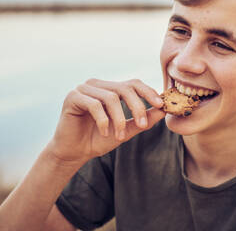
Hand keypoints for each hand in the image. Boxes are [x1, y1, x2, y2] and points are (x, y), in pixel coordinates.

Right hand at [49, 78, 165, 163]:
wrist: (73, 152)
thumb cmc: (98, 139)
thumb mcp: (126, 129)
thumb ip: (142, 119)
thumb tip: (163, 110)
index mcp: (110, 88)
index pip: (133, 83)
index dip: (148, 92)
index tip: (161, 106)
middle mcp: (97, 85)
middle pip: (124, 88)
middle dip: (137, 106)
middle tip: (143, 125)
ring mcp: (83, 89)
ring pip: (110, 97)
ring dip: (119, 118)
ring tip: (120, 136)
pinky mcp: (72, 97)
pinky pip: (94, 104)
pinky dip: (103, 120)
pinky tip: (104, 133)